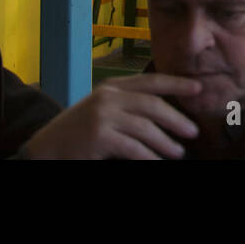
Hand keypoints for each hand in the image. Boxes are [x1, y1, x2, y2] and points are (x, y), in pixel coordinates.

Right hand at [19, 73, 202, 158]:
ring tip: (178, 152)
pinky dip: (149, 157)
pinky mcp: (100, 137)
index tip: (198, 87)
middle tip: (193, 131)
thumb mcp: (102, 109)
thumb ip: (128, 105)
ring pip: (145, 128)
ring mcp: (103, 116)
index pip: (150, 81)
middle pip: (153, 104)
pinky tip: (158, 162)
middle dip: (176, 118)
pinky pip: (133, 148)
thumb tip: (166, 112)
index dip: (177, 83)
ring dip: (165, 142)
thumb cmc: (79, 131)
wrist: (45, 148)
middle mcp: (108, 97)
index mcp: (112, 86)